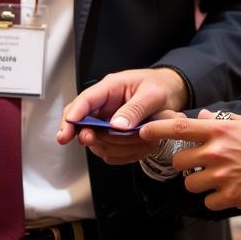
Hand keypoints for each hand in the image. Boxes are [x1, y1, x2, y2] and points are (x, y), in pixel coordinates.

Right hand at [57, 67, 189, 164]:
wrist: (172, 92)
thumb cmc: (161, 86)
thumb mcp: (152, 95)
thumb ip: (134, 109)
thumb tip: (116, 126)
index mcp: (110, 88)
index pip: (86, 100)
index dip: (75, 113)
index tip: (68, 127)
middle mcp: (105, 104)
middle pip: (81, 118)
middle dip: (79, 131)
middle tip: (86, 140)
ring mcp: (108, 119)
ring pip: (94, 136)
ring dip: (105, 144)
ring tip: (126, 145)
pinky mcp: (114, 133)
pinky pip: (108, 146)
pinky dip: (117, 152)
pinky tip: (131, 150)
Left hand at [139, 110, 240, 212]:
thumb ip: (221, 121)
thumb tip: (200, 118)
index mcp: (220, 131)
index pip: (179, 128)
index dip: (156, 129)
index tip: (141, 131)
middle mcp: (217, 152)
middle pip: (179, 161)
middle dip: (185, 165)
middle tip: (201, 165)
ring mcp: (222, 176)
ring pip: (191, 184)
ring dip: (201, 184)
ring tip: (221, 180)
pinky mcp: (231, 197)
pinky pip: (209, 202)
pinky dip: (216, 200)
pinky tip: (233, 192)